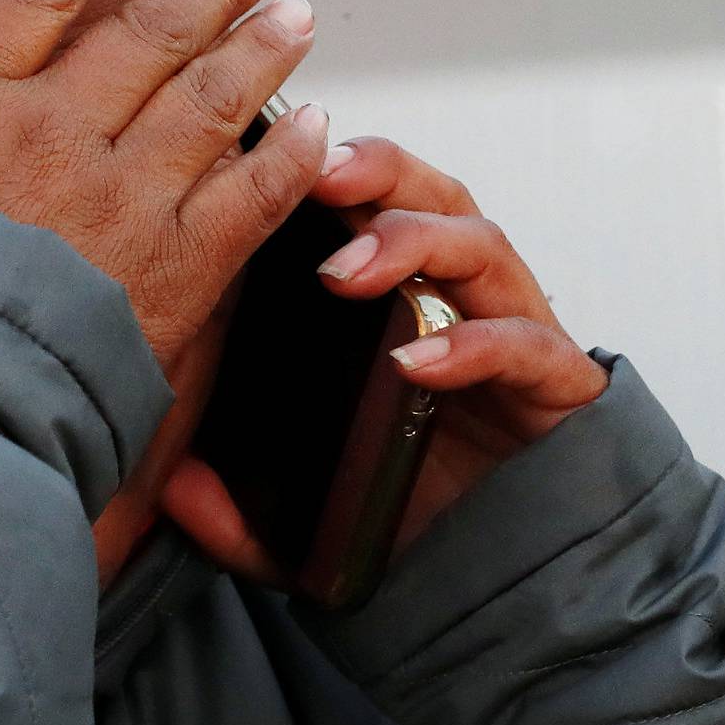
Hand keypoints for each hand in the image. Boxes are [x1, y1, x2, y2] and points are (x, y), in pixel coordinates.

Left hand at [163, 134, 607, 577]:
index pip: (364, 201)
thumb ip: (229, 505)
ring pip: (478, 243)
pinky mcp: (553, 380)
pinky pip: (524, 342)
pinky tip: (420, 362)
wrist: (485, 567)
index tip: (261, 156)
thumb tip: (172, 491)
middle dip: (375, 173)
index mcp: (391, 291)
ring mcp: (508, 327)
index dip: (322, 166)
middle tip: (315, 180)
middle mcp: (452, 292)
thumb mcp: (287, 512)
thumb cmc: (395, 501)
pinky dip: (475, 344)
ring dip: (413, 243)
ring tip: (347, 272)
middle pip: (426, 193)